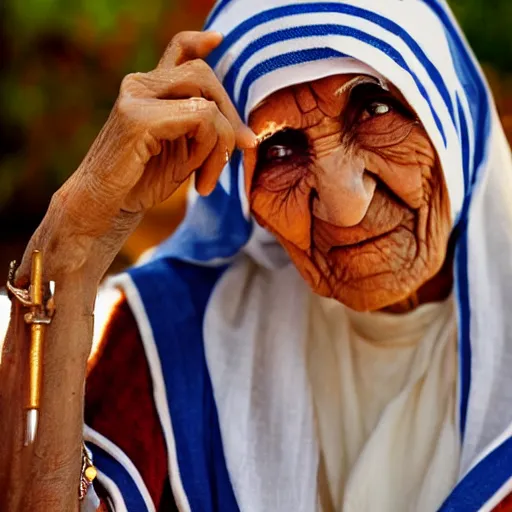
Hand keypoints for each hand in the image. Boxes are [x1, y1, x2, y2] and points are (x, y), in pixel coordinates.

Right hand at [18, 30, 255, 281]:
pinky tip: (200, 182)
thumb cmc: (143, 180)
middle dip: (231, 116)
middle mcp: (139, 84)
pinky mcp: (137, 118)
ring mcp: (135, 97)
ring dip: (221, 142)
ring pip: (206, 100)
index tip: (218, 41)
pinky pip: (200, 119)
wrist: (107, 206)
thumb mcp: (180, 150)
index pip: (178, 50)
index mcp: (148, 88)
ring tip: (208, 178)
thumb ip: (202, 128)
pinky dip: (210, 151)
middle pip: (204, 76)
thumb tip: (242, 129)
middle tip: (241, 150)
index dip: (199, 41)